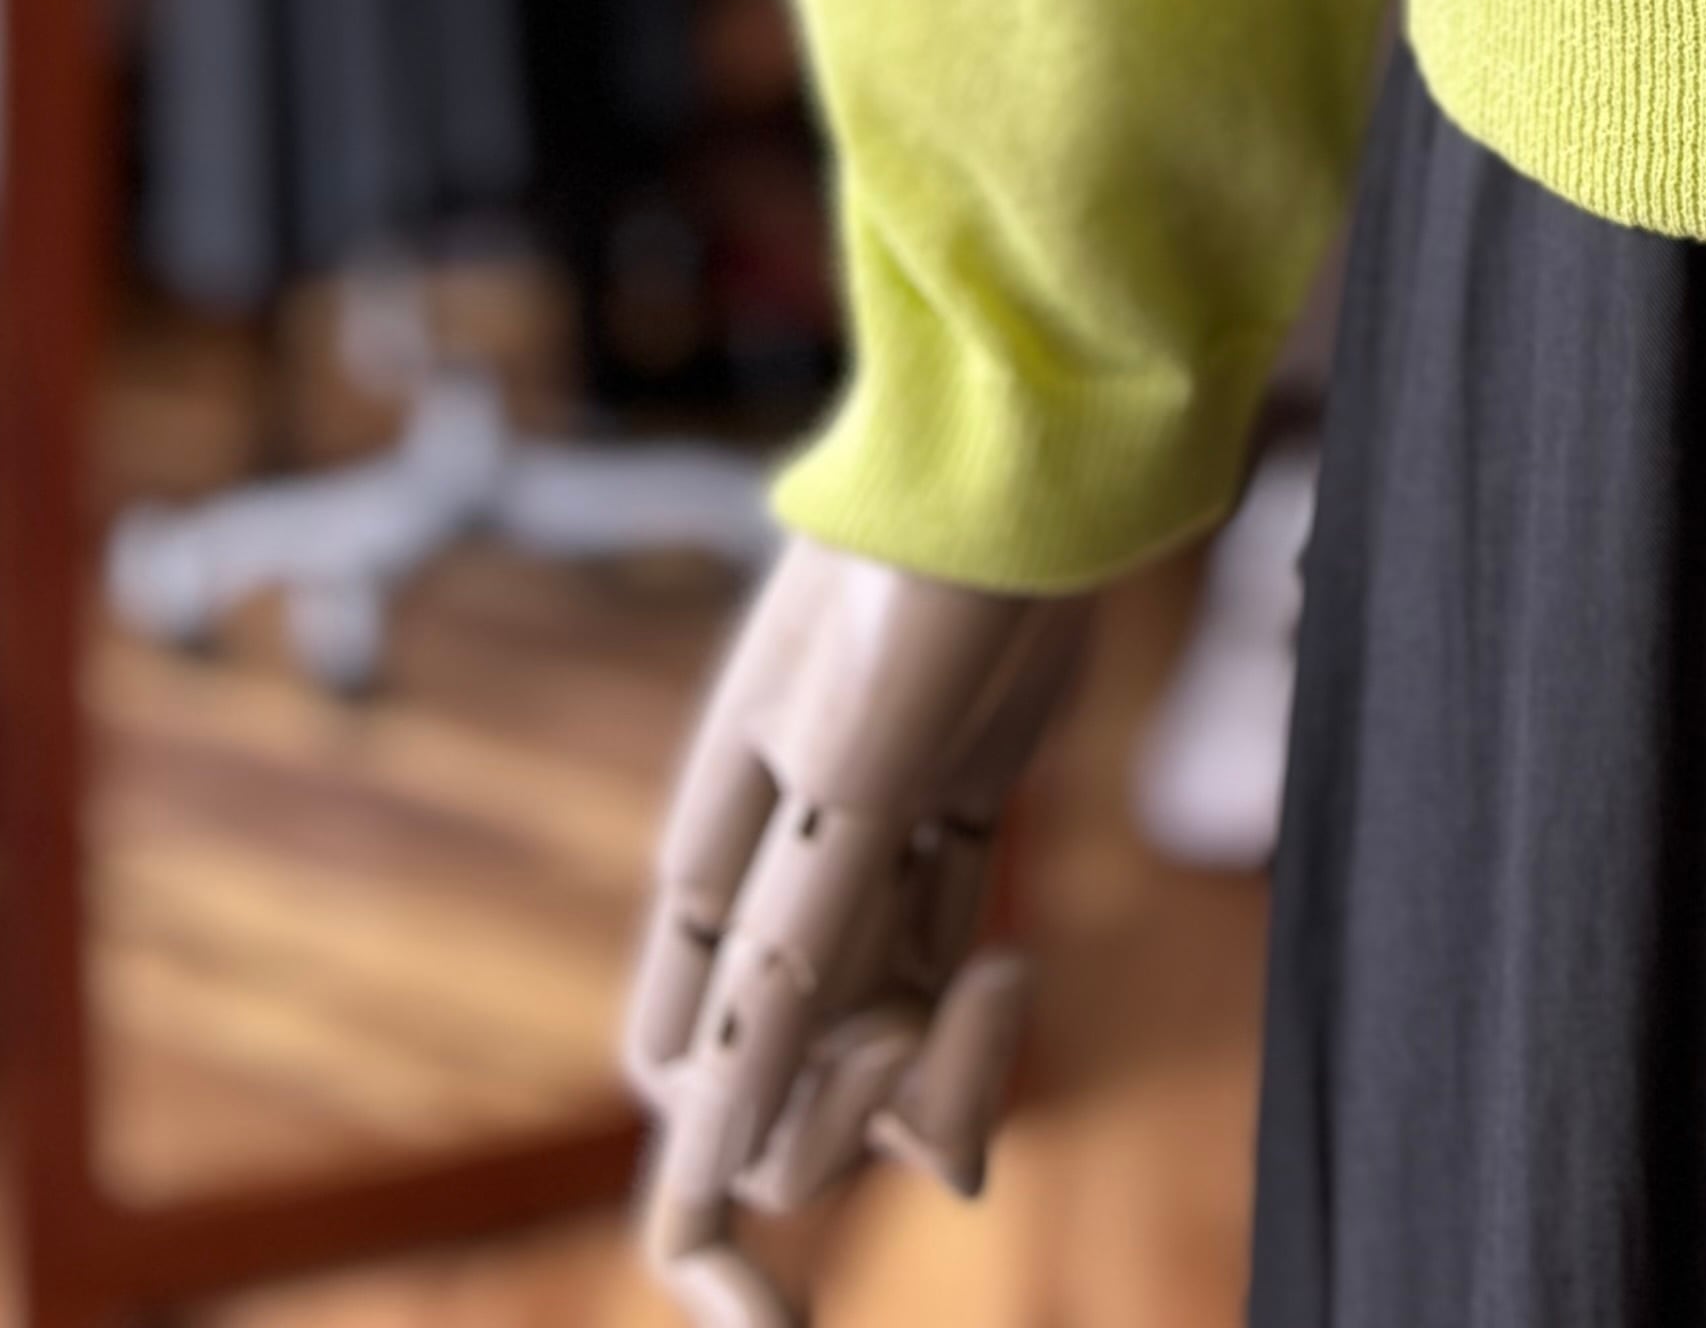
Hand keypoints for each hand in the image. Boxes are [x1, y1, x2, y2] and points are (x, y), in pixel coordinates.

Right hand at [623, 536, 1085, 1319]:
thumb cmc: (915, 613)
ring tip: (1003, 991)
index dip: (711, 1223)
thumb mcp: (846, 797)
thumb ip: (785, 965)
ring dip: (937, 1068)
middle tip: (940, 1026)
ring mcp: (859, 863)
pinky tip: (1004, 995)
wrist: (1019, 482)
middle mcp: (772, 888)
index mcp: (713, 884)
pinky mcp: (945, 830)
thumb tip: (706, 1143)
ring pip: (872, 1047)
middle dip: (855, 1119)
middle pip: (783, 1096)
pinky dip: (967, 1021)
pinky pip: (934, 980)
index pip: (687, 1098)